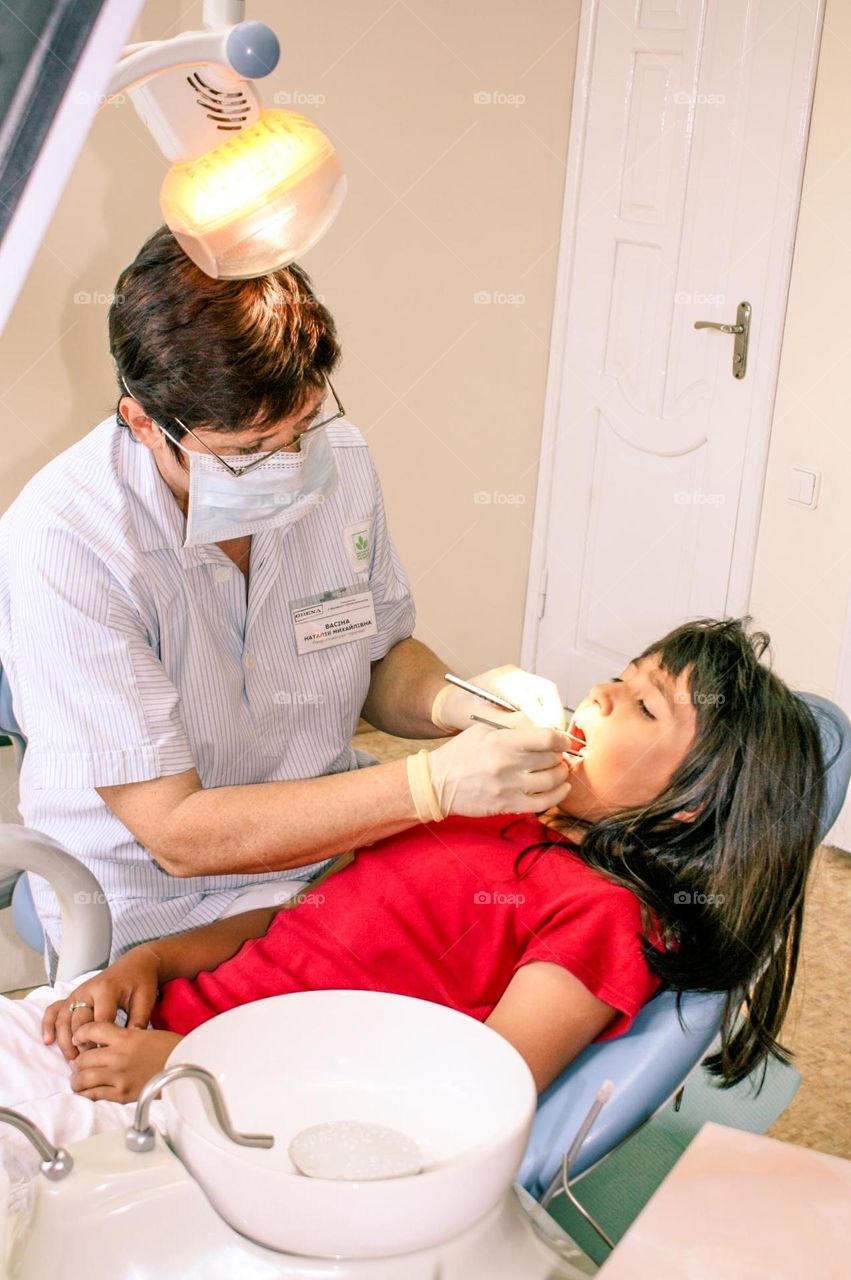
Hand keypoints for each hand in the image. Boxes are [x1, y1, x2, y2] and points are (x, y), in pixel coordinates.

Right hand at [42, 947, 160, 1060]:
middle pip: (78, 1022)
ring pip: (63, 1019)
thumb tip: (130, 1046)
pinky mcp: (72, 996)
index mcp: (106, 990)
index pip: (100, 1021)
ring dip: (64, 1040)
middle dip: (81, 1045)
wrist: (134, 965)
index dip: (101, 1042)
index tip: (104, 1058)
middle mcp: (87, 990)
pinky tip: (48, 1041)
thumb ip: (138, 1021)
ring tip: (71, 1060)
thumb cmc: (140, 983)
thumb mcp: (145, 1000)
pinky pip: (54, 1009)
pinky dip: (48, 1024)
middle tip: (86, 1064)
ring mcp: (77, 993)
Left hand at [69, 1023, 182, 1101]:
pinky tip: (85, 1091)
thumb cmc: (171, 1049)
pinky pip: (94, 1095)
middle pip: (83, 1057)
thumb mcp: (145, 1033)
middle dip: (78, 1061)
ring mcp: (118, 1077)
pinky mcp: (121, 1094)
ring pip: (83, 1078)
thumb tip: (105, 1045)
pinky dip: (86, 1093)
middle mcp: (118, 1056)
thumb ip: (123, 1038)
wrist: (187, 1068)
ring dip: (77, 1079)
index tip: (78, 1037)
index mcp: (126, 1036)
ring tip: (78, 1079)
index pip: (91, 1030)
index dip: (80, 1033)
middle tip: (78, 1063)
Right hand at [427, 720, 572, 816]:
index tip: (563, 740)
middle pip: (551, 759)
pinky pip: (542, 803)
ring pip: (551, 782)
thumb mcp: (483, 728)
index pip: (546, 738)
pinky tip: (561, 789)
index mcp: (501, 742)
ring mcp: (508, 787)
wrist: (437, 784)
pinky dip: (557, 796)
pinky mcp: (507, 805)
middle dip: (559, 756)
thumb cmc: (460, 753)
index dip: (561, 739)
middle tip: (557, 755)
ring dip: (560, 775)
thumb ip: (513, 723)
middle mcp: (506, 765)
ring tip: (559, 770)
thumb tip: (543, 725)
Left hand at [431, 665, 566, 733]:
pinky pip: (544, 702)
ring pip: (549, 697)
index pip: (532, 697)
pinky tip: (544, 737)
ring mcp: (521, 681)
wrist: (450, 704)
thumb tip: (531, 731)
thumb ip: (506, 724)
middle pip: (548, 692)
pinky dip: (548, 719)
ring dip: (554, 719)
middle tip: (557, 741)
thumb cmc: (459, 710)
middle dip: (555, 718)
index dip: (543, 720)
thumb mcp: (479, 719)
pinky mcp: (524, 690)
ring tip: (553, 742)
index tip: (548, 739)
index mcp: (502, 678)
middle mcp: (515, 676)